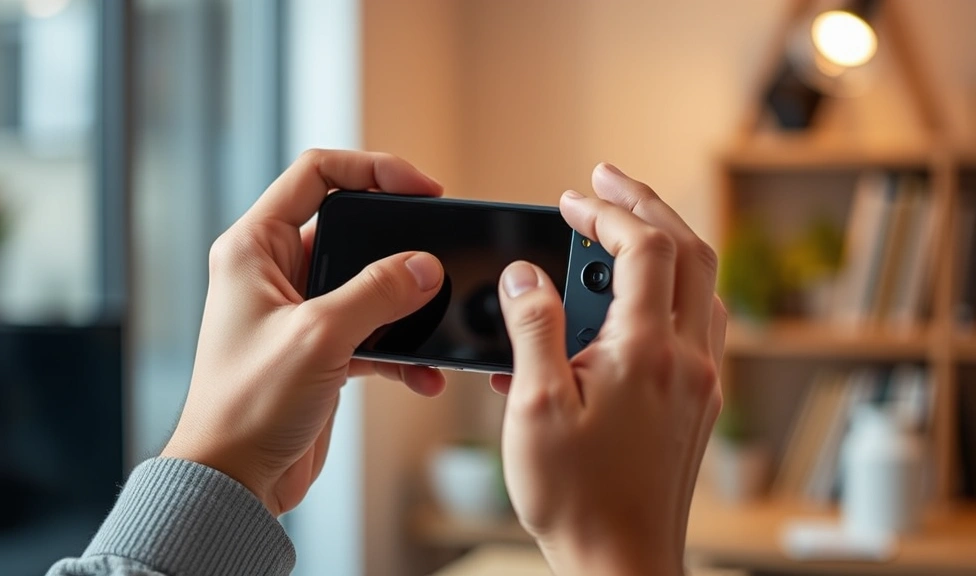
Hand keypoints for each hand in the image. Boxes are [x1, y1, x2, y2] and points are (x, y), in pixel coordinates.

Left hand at [162, 149, 448, 515]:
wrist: (233, 480)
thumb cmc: (247, 406)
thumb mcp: (319, 337)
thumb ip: (377, 294)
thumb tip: (424, 267)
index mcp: (255, 247)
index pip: (316, 173)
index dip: (373, 169)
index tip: (423, 188)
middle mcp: (274, 271)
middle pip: (350, 228)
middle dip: (398, 245)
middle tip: (438, 252)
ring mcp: (298, 311)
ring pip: (367, 284)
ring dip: (404, 306)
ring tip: (437, 322)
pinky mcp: (319, 349)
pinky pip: (370, 331)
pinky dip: (399, 349)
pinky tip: (422, 374)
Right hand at [491, 163, 726, 575]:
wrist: (621, 560)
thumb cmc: (577, 496)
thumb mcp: (535, 409)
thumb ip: (532, 330)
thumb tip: (525, 275)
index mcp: (646, 353)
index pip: (641, 249)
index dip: (606, 212)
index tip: (571, 198)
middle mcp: (688, 358)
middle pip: (688, 250)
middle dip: (647, 203)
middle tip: (608, 179)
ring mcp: (702, 379)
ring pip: (703, 282)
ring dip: (668, 240)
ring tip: (627, 221)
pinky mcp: (700, 401)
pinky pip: (702, 318)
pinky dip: (676, 283)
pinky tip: (645, 290)